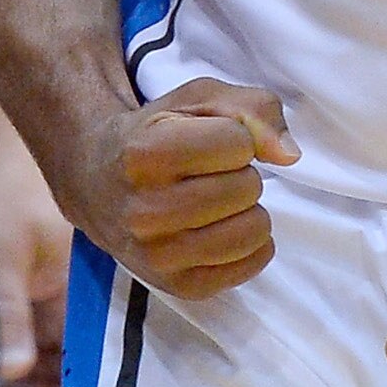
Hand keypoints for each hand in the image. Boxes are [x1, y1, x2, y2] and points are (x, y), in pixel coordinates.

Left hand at [0, 134, 71, 386]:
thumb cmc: (1, 190)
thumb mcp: (2, 249)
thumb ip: (8, 310)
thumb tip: (17, 373)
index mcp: (87, 291)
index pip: (88, 368)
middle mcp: (77, 306)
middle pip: (68, 379)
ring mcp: (53, 307)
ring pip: (45, 375)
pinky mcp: (31, 306)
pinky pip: (28, 357)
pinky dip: (7, 384)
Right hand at [64, 79, 297, 300]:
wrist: (97, 184)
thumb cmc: (155, 134)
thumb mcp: (197, 99)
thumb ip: (252, 108)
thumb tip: (288, 155)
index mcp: (145, 155)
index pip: (240, 144)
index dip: (235, 137)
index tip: (207, 141)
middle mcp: (146, 211)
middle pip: (248, 188)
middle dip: (240, 173)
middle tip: (208, 173)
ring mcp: (159, 256)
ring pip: (254, 229)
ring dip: (246, 209)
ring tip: (216, 201)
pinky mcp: (177, 286)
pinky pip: (250, 265)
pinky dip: (250, 243)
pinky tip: (222, 227)